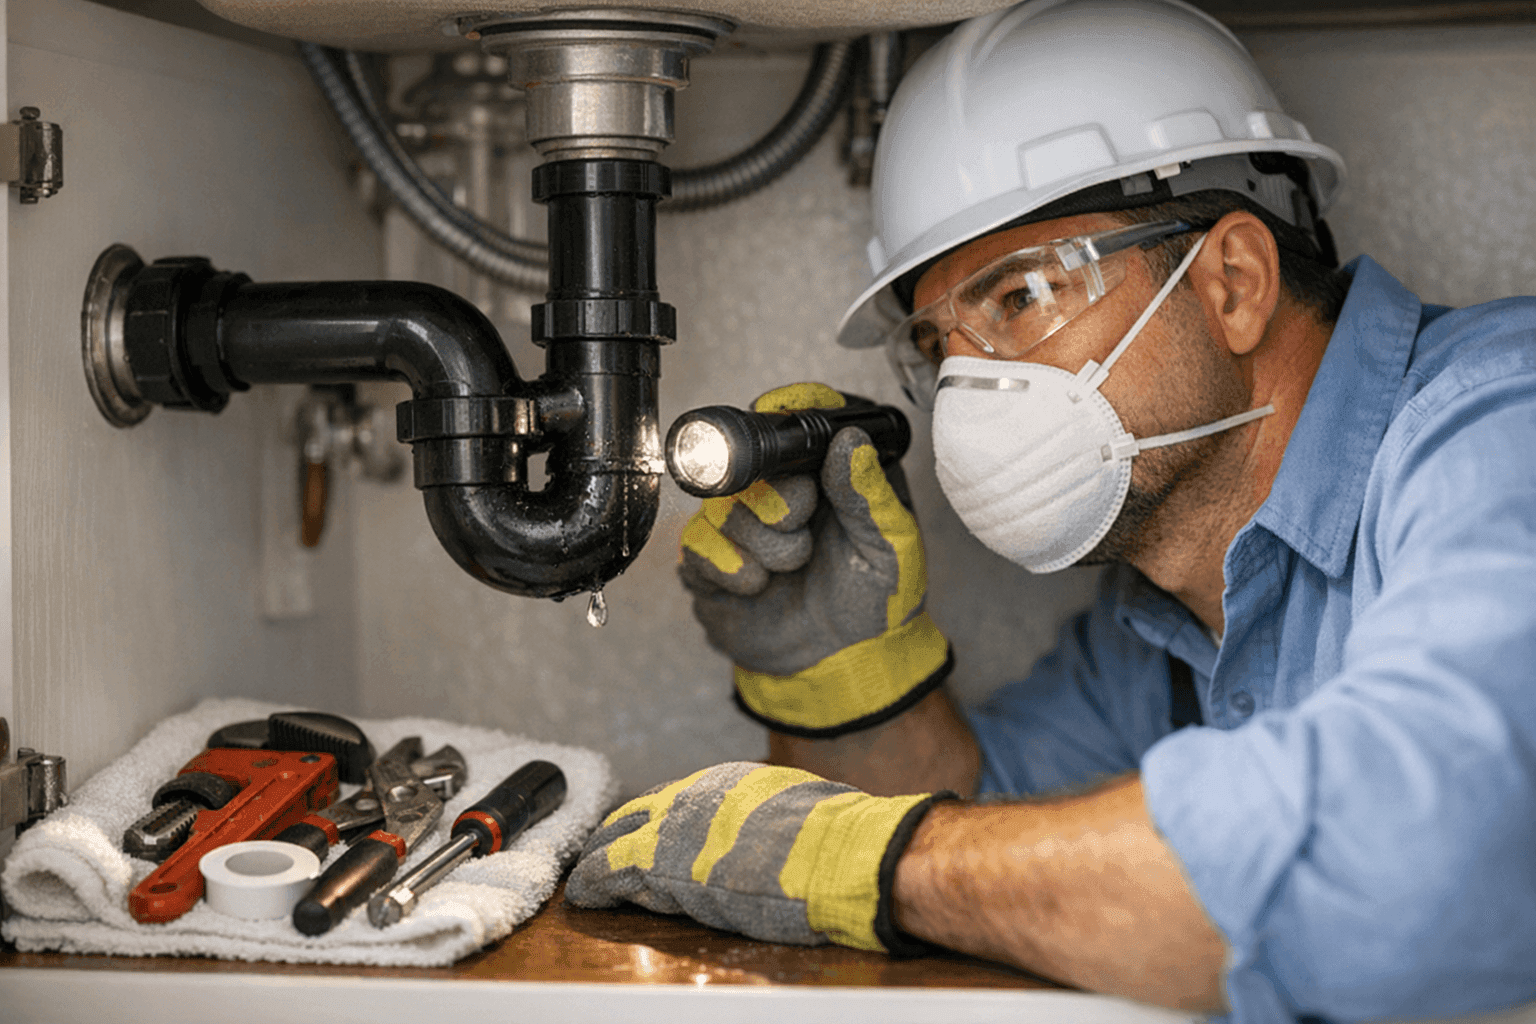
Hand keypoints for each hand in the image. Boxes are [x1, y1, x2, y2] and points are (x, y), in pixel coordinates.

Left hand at [565, 761, 951, 951]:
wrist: (841, 856)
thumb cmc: (837, 843)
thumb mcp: (798, 814)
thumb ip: (770, 820)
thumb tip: (773, 833)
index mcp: (731, 783)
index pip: (678, 799)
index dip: (658, 821)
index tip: (647, 834)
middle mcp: (696, 796)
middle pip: (639, 813)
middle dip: (619, 833)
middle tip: (603, 853)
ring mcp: (675, 827)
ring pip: (617, 838)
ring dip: (599, 859)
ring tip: (585, 876)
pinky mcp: (660, 864)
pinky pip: (610, 871)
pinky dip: (593, 883)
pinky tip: (583, 895)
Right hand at [679, 383, 951, 736]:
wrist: (847, 666)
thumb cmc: (878, 603)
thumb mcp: (892, 546)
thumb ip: (870, 492)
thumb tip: (851, 439)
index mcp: (826, 473)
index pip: (793, 418)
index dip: (784, 414)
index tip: (787, 428)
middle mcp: (780, 491)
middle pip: (748, 463)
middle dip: (779, 502)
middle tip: (803, 527)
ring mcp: (741, 527)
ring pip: (722, 508)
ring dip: (762, 545)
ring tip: (791, 567)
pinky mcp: (711, 564)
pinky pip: (696, 546)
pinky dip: (730, 569)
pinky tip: (758, 585)